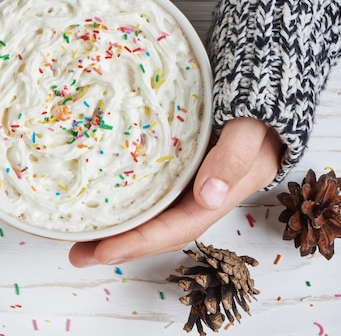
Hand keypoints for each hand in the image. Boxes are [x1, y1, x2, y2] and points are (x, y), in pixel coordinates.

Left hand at [69, 118, 282, 266]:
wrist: (262, 87)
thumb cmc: (255, 105)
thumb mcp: (250, 128)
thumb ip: (234, 157)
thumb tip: (208, 196)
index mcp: (223, 194)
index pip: (177, 228)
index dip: (140, 242)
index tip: (104, 251)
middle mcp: (204, 196)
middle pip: (159, 231)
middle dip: (121, 246)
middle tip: (78, 254)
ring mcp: (190, 182)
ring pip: (152, 215)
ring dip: (118, 231)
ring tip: (78, 240)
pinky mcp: (177, 166)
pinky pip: (149, 192)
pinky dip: (124, 204)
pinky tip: (101, 205)